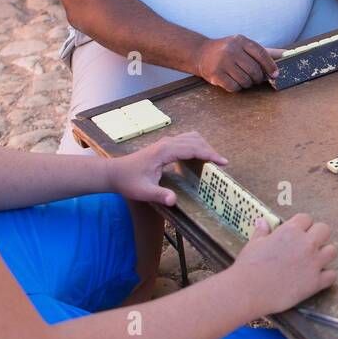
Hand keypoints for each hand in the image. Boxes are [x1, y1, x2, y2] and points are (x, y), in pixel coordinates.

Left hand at [108, 131, 225, 206]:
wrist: (115, 172)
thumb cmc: (128, 181)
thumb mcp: (143, 191)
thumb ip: (159, 195)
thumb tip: (173, 200)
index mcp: (165, 151)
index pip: (193, 149)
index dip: (209, 155)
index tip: (223, 162)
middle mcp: (167, 143)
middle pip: (196, 141)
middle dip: (210, 150)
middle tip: (222, 164)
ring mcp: (166, 142)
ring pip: (192, 137)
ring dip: (204, 146)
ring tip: (213, 161)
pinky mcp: (165, 145)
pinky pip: (186, 141)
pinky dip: (197, 146)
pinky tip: (199, 158)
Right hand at [193, 35, 279, 91]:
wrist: (201, 53)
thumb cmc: (229, 51)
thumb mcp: (245, 47)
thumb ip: (266, 52)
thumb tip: (288, 54)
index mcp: (241, 41)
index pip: (261, 53)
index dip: (270, 66)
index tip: (276, 74)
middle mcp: (231, 50)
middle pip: (254, 70)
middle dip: (258, 78)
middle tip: (256, 78)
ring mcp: (222, 62)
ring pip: (245, 80)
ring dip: (247, 83)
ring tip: (243, 79)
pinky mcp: (215, 74)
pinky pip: (234, 87)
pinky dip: (237, 87)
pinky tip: (233, 81)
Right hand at [228, 213, 337, 316]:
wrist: (248, 291)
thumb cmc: (248, 267)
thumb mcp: (254, 244)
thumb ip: (262, 232)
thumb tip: (262, 222)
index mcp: (291, 231)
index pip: (306, 218)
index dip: (302, 225)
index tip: (298, 233)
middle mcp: (306, 244)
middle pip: (324, 230)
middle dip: (317, 235)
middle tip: (308, 245)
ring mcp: (313, 263)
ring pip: (332, 250)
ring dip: (324, 254)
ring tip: (314, 261)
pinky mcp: (316, 282)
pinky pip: (332, 275)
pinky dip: (326, 276)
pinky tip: (316, 278)